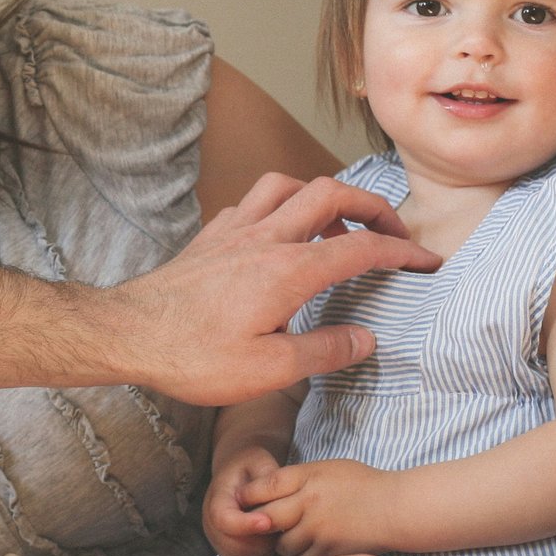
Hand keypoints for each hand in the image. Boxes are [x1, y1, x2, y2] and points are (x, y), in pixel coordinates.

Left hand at [113, 174, 437, 407]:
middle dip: (372, 205)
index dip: (403, 252)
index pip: (362, 248)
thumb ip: (324, 351)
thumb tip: (366, 338)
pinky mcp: (210, 238)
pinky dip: (278, 206)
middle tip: (393, 231)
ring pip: (288, 185)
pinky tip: (279, 234)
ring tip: (338, 226)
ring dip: (322, 196)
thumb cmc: (193, 357)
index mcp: (289, 270)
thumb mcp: (269, 370)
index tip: (428, 262)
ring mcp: (234, 232)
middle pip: (331, 193)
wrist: (127, 334)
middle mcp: (265, 238)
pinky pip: (252, 202)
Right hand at [203, 441, 285, 555]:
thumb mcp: (259, 461)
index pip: (224, 520)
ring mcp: (218, 543)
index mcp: (216, 500)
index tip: (268, 522)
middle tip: (280, 529)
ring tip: (278, 538)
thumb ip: (266, 476)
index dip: (245, 525)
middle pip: (233, 547)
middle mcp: (212, 526)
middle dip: (261, 542)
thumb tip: (271, 494)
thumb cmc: (252, 468)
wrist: (239, 476)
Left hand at [243, 458, 402, 555]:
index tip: (246, 503)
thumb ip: (293, 479)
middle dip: (260, 524)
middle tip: (266, 527)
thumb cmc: (361, 485)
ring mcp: (319, 530)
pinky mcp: (329, 553)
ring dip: (282, 544)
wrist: (397, 508)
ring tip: (294, 538)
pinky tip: (311, 551)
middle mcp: (309, 503)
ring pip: (281, 544)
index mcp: (306, 477)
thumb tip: (255, 494)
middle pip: (264, 519)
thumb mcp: (324, 469)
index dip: (248, 497)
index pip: (260, 488)